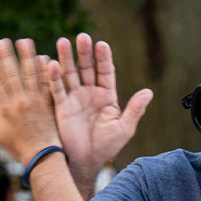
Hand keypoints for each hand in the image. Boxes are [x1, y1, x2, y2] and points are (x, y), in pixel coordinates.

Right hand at [0, 39, 61, 166]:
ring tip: (24, 41)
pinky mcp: (50, 104)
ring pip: (30, 74)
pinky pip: (48, 84)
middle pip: (11, 74)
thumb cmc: (18, 148)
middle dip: (6, 56)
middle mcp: (20, 102)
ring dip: (26, 56)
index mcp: (5, 109)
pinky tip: (44, 57)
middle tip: (2, 41)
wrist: (43, 157)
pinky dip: (46, 70)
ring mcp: (36, 102)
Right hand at [49, 34, 152, 177]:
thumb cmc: (107, 148)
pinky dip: (54, 77)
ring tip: (63, 42)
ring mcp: (74, 99)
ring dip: (66, 58)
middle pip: (86, 68)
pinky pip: (57, 90)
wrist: (86, 162)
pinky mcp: (61, 107)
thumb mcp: (124, 129)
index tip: (102, 44)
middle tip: (82, 37)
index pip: (105, 72)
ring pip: (70, 74)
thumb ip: (135, 110)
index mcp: (106, 96)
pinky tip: (52, 64)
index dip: (103, 58)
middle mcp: (89, 94)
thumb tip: (148, 92)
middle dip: (84, 53)